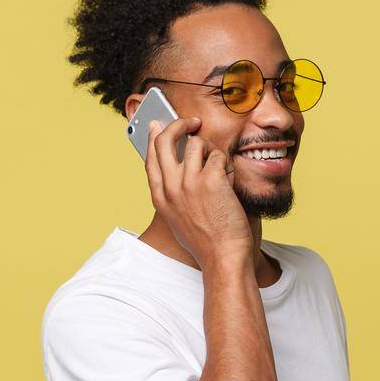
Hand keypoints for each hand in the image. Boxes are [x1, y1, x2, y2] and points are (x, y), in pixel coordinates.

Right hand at [143, 117, 248, 268]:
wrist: (223, 257)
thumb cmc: (206, 241)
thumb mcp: (178, 219)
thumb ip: (173, 194)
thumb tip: (176, 170)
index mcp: (160, 197)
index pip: (150, 156)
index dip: (154, 136)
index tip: (158, 124)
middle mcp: (170, 187)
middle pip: (165, 139)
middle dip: (179, 124)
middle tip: (193, 123)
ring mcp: (188, 182)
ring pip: (196, 143)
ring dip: (211, 150)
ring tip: (220, 168)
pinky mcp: (210, 180)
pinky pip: (218, 156)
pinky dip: (226, 165)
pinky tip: (229, 181)